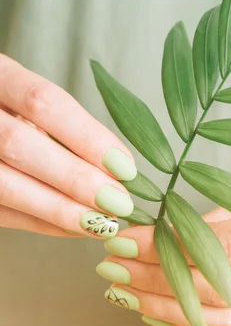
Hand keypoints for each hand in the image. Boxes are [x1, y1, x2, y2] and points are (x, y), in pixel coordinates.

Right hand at [0, 55, 136, 236]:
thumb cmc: (14, 108)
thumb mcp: (31, 97)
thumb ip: (64, 122)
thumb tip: (118, 165)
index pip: (42, 101)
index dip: (85, 135)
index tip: (124, 165)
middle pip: (19, 144)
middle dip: (73, 177)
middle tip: (118, 200)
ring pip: (3, 184)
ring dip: (58, 208)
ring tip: (102, 221)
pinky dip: (40, 223)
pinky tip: (76, 227)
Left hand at [97, 158, 230, 325]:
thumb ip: (219, 218)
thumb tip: (157, 238)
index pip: (222, 247)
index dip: (165, 247)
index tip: (125, 240)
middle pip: (219, 290)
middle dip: (156, 280)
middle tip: (114, 269)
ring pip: (226, 323)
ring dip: (167, 309)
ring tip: (127, 293)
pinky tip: (163, 312)